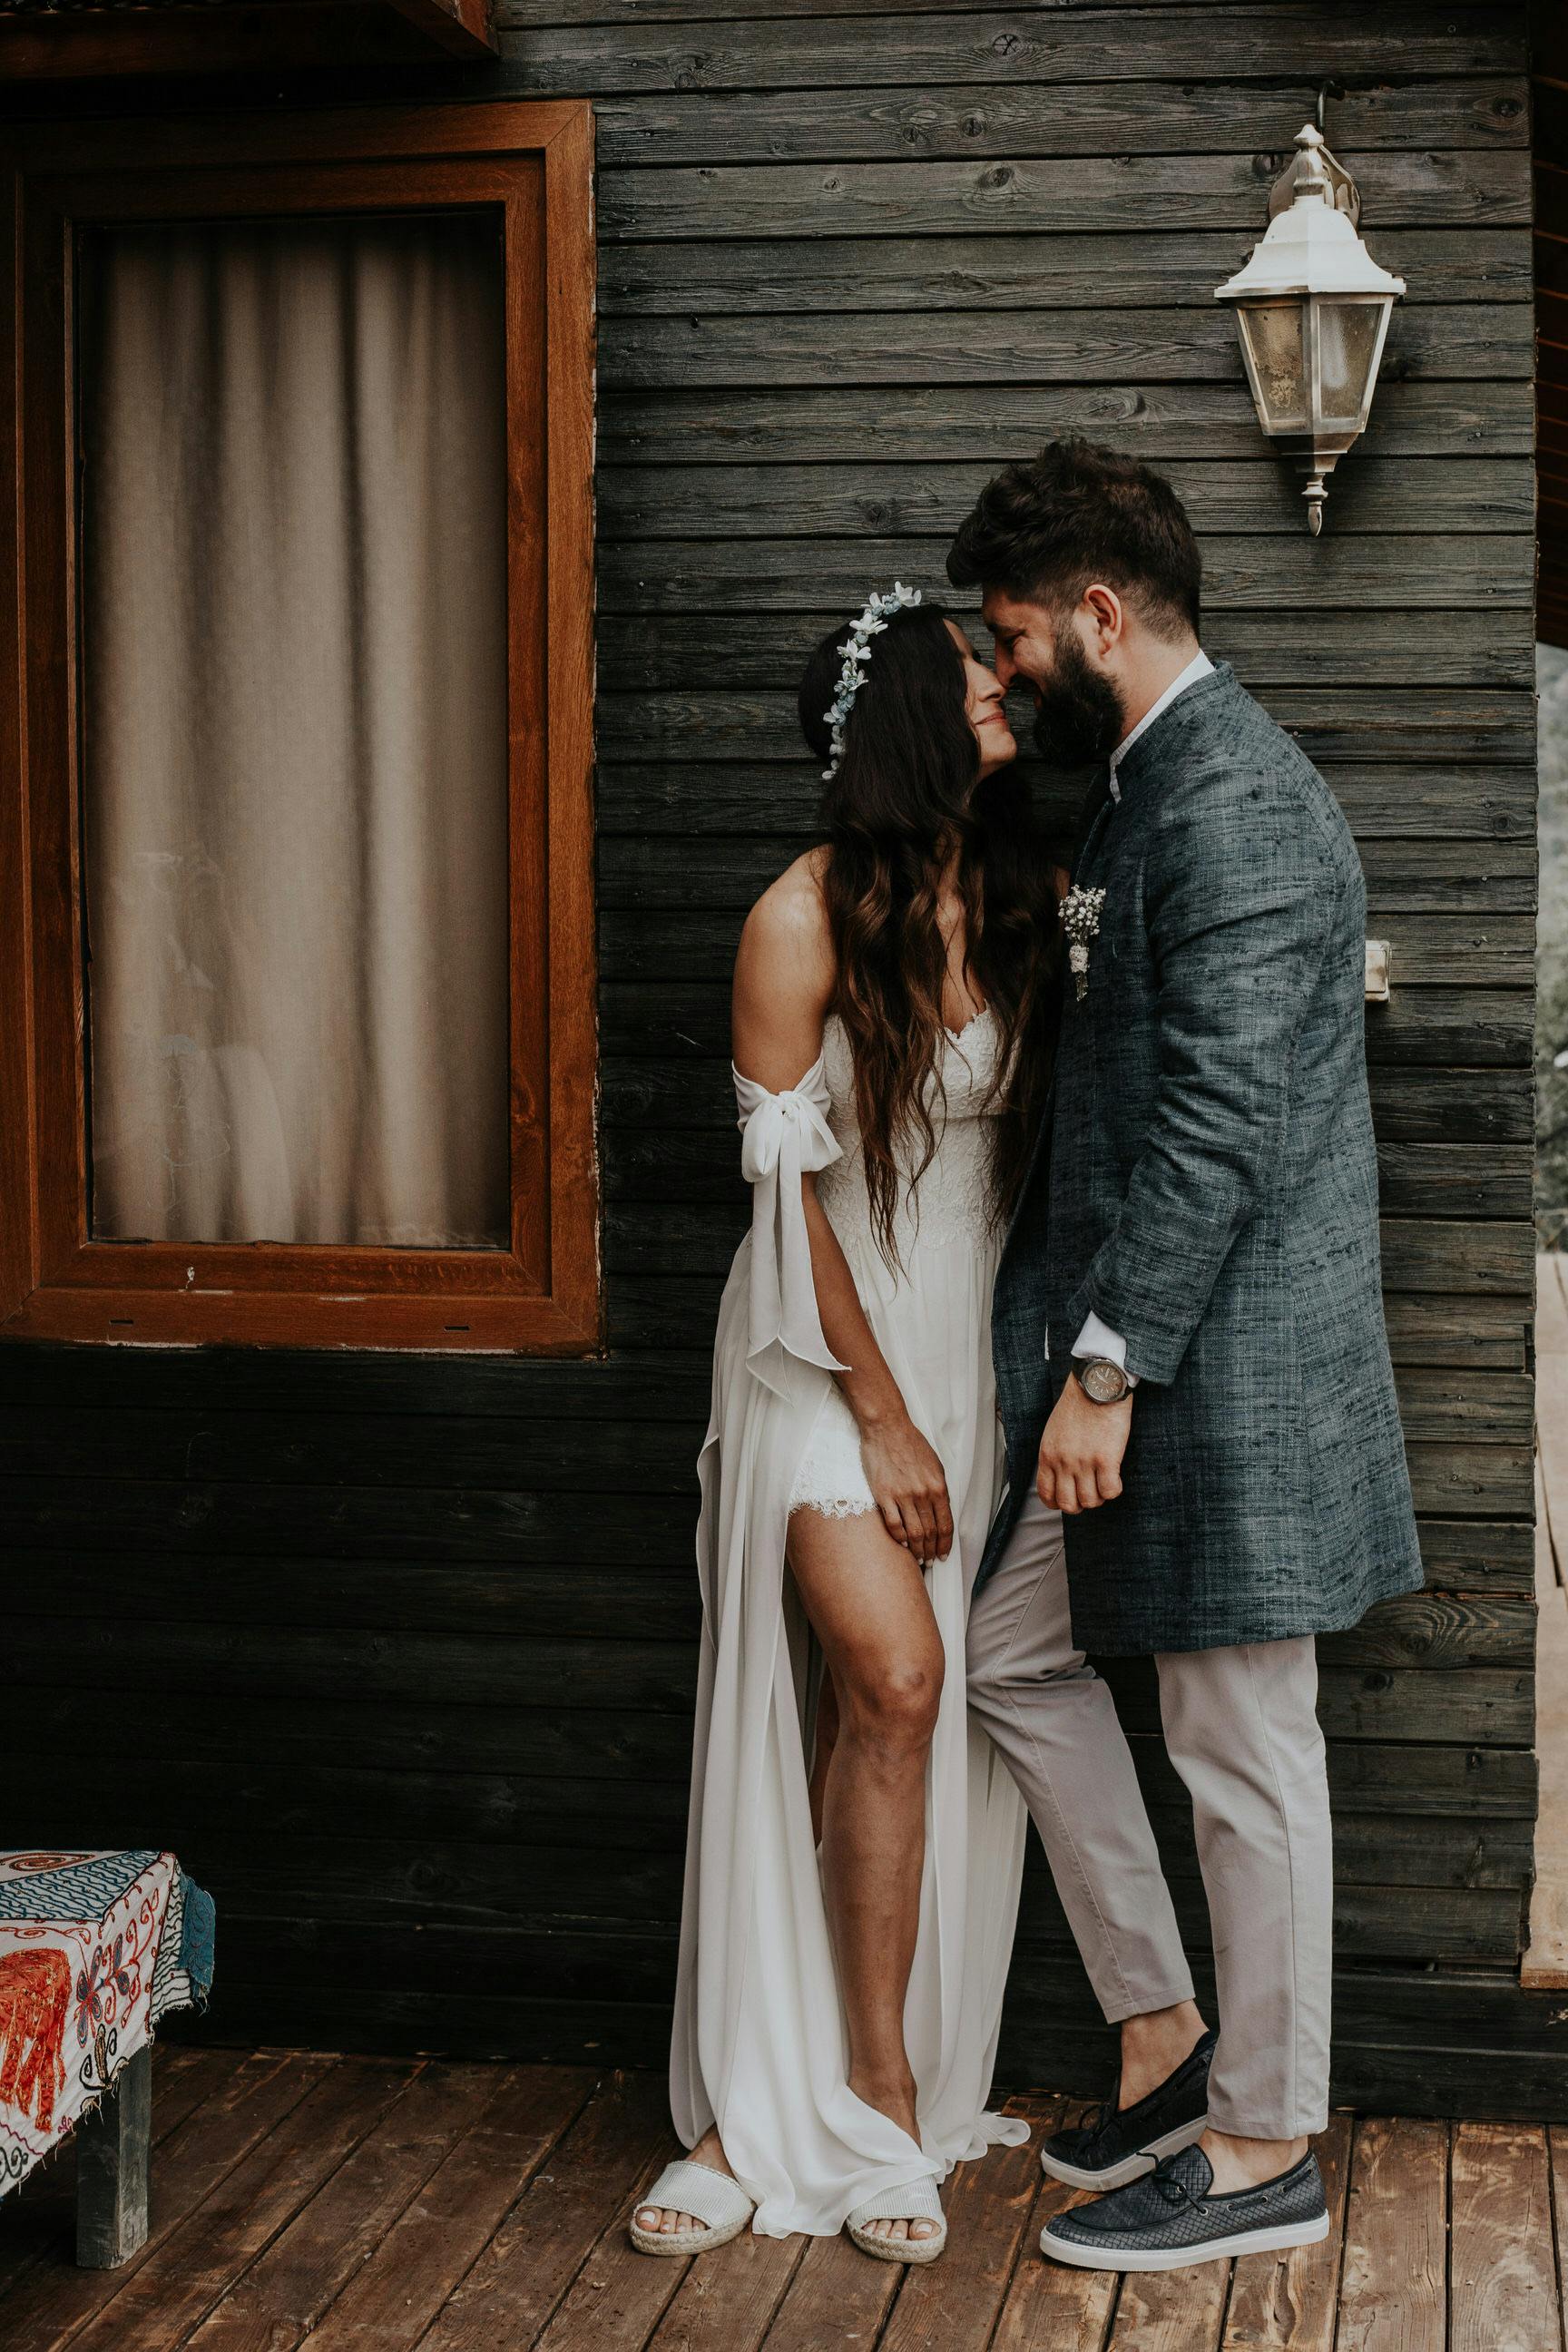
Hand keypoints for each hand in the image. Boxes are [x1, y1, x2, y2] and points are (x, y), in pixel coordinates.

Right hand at [859, 1415, 954, 1564]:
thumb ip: (940, 1489)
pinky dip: (899, 1539)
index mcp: (938, 1487)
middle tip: (930, 1561)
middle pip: (930, 1533)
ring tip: (918, 1558)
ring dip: (917, 1550)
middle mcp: (922, 1494)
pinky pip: (894, 1525)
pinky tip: (902, 1545)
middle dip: (932, 1551)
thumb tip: (942, 1510)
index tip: (943, 1554)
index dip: (945, 1544)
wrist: (887, 1428)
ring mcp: (902, 1496)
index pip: (945, 1525)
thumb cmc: (911, 1444)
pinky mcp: (884, 1495)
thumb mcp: (936, 1465)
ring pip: (913, 1533)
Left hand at [1037, 1373, 1130, 1514]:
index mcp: (1048, 1455)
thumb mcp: (1053, 1431)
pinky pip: (1110, 1491)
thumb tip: (1061, 1475)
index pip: (1046, 1494)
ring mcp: (1084, 1462)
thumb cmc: (1079, 1404)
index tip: (1068, 1499)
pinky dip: (1114, 1489)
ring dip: (1099, 1497)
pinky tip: (1116, 1477)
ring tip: (1104, 1483)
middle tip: (1090, 1493)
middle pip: (1068, 1504)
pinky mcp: (1106, 1459)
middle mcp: (1063, 1462)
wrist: (1096, 1386)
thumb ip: (1055, 1454)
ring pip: (1090, 1501)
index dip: (1058, 1503)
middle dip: (1080, 1504)